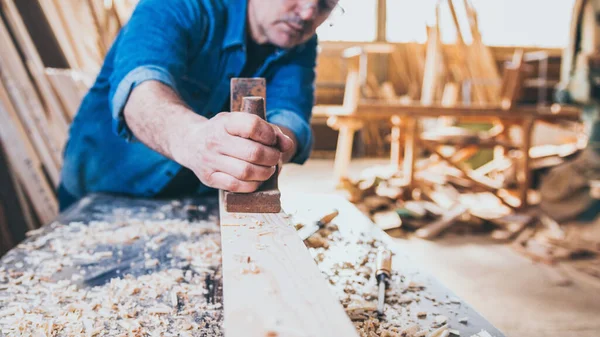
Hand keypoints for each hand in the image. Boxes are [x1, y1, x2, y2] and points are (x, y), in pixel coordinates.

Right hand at [171, 112, 293, 191]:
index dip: (269, 134)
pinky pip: (236, 186)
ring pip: (246, 172)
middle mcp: (215, 141)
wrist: (189, 142)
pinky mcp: (209, 178)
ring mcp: (210, 161)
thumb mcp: (240, 122)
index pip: (252, 126)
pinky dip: (252, 185)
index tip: (273, 139)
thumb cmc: (224, 132)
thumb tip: (288, 145)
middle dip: (272, 157)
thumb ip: (267, 130)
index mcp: (225, 122)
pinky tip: (256, 179)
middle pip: (253, 153)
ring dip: (265, 172)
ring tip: (268, 169)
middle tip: (275, 157)